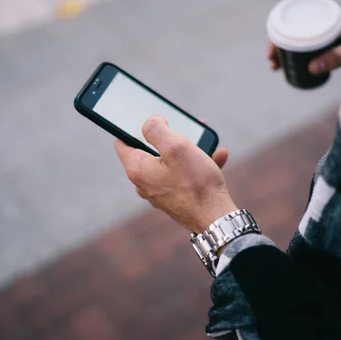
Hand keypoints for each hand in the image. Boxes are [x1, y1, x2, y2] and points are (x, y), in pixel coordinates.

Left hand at [114, 115, 236, 233]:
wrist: (216, 219)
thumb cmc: (196, 183)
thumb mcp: (176, 146)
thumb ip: (157, 129)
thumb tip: (150, 122)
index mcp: (138, 169)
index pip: (122, 142)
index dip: (132, 127)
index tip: (150, 120)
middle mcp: (144, 183)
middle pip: (150, 151)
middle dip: (168, 137)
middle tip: (184, 128)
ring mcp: (160, 192)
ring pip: (171, 162)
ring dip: (189, 149)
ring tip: (206, 141)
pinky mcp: (176, 198)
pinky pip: (184, 176)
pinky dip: (198, 165)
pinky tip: (217, 156)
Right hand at [267, 13, 340, 73]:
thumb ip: (335, 57)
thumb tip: (311, 68)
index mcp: (326, 14)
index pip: (295, 20)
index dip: (279, 33)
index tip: (273, 50)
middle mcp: (323, 21)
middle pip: (292, 31)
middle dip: (278, 45)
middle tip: (273, 62)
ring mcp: (324, 34)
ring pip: (297, 41)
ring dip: (284, 53)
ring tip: (277, 66)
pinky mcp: (326, 46)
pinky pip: (304, 49)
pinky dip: (294, 57)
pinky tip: (288, 67)